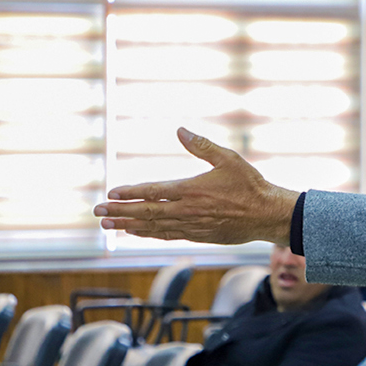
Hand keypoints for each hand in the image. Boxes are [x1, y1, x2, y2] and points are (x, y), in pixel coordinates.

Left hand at [94, 129, 300, 245]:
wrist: (267, 215)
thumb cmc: (249, 184)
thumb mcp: (229, 159)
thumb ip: (202, 145)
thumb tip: (180, 129)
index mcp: (192, 190)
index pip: (153, 192)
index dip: (130, 193)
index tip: (111, 193)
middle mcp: (188, 211)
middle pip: (146, 212)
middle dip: (120, 212)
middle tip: (98, 212)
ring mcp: (192, 226)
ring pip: (153, 227)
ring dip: (129, 226)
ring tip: (108, 225)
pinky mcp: (198, 236)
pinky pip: (167, 236)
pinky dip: (148, 234)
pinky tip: (136, 233)